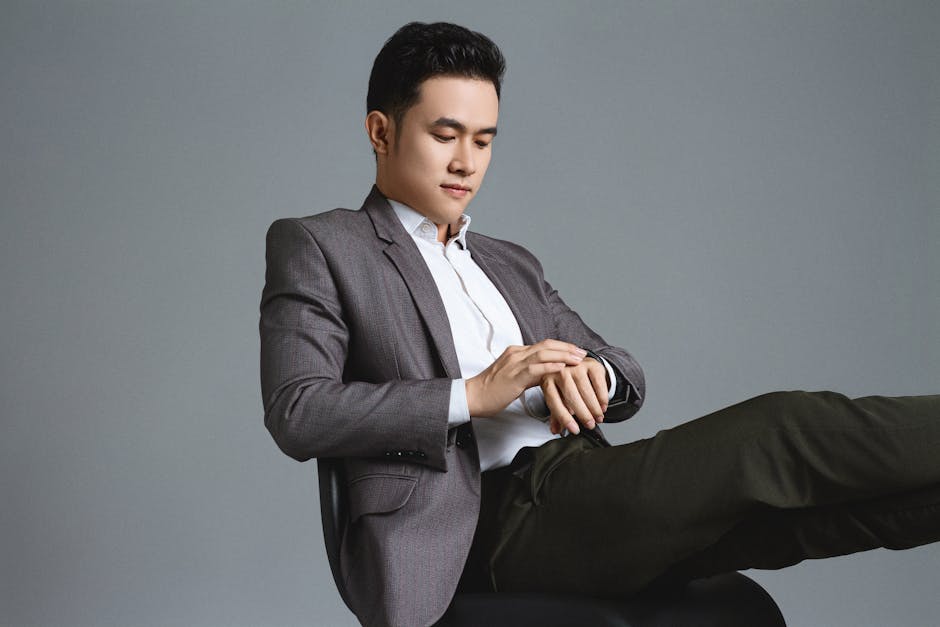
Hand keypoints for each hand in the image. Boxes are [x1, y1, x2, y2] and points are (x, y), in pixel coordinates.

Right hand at [466, 340, 587, 416]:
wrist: (473, 396)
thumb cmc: (492, 390)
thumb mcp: (513, 376)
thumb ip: (529, 372)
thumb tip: (547, 374)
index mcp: (516, 352)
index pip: (544, 344)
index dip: (562, 347)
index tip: (576, 351)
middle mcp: (516, 354)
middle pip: (547, 345)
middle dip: (567, 348)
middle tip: (583, 353)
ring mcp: (514, 364)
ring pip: (543, 354)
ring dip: (563, 355)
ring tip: (577, 359)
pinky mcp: (513, 376)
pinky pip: (534, 369)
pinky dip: (550, 366)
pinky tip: (562, 368)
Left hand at [542, 357, 608, 434]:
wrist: (577, 362)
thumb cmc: (565, 384)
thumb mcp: (558, 396)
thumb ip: (556, 414)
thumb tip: (556, 430)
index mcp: (547, 381)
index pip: (554, 402)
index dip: (564, 418)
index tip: (574, 430)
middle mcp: (560, 371)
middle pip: (571, 396)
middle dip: (583, 414)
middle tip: (590, 425)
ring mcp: (575, 366)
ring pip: (586, 391)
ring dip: (594, 408)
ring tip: (598, 418)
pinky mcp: (591, 364)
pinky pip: (598, 383)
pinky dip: (602, 397)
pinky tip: (603, 406)